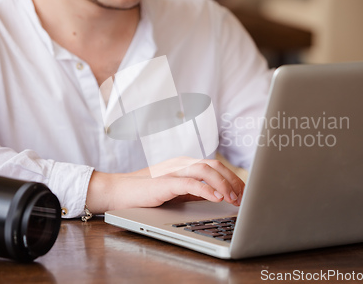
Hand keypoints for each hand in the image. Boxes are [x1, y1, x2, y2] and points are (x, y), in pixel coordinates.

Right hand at [86, 157, 244, 213]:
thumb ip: (195, 191)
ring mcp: (172, 171)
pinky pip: (189, 183)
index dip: (232, 178)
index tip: (245, 192)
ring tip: (233, 199)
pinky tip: (216, 198)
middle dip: (232, 180)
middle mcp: (181, 164)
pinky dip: (205, 189)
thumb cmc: (146, 193)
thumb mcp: (177, 192)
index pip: (215, 166)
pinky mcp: (164, 182)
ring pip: (205, 169)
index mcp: (185, 165)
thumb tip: (219, 196)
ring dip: (223, 184)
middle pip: (214, 165)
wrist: (117, 192)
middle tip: (243, 197)